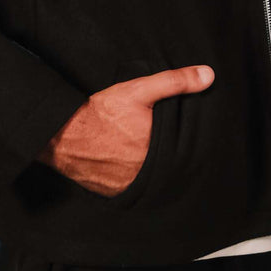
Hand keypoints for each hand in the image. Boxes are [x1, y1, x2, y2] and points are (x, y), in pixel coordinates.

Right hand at [39, 64, 214, 196]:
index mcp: (160, 149)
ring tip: (143, 150)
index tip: (178, 132)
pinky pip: (134, 187)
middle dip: (168, 153)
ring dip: (152, 167)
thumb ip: (175, 82)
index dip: (184, 140)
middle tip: (158, 139)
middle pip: (169, 163)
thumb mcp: (139, 90)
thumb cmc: (100, 114)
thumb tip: (209, 76)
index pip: (185, 148)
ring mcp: (132, 186)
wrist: (62, 137)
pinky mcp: (116, 194)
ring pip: (153, 177)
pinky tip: (128, 162)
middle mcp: (149, 173)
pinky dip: (134, 176)